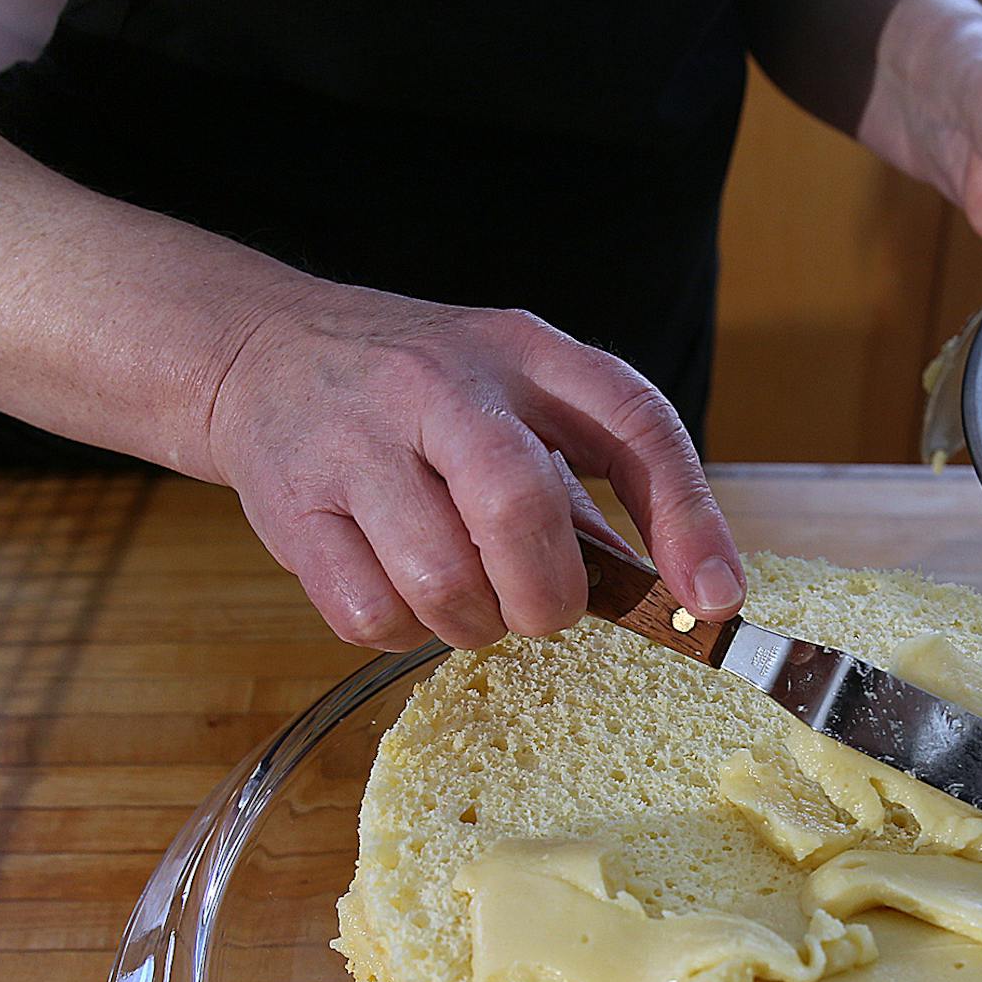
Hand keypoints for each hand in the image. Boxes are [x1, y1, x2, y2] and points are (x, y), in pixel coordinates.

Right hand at [204, 284, 744, 651]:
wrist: (266, 350)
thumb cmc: (424, 394)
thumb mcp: (523, 398)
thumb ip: (597, 487)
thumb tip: (685, 595)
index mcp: (528, 354)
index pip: (635, 426)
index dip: (688, 520)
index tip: (715, 599)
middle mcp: (442, 387)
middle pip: (521, 509)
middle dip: (550, 594)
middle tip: (543, 607)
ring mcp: (358, 443)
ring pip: (443, 581)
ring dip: (473, 623)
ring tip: (467, 595)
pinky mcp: (293, 506)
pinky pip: (370, 613)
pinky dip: (402, 630)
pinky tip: (401, 589)